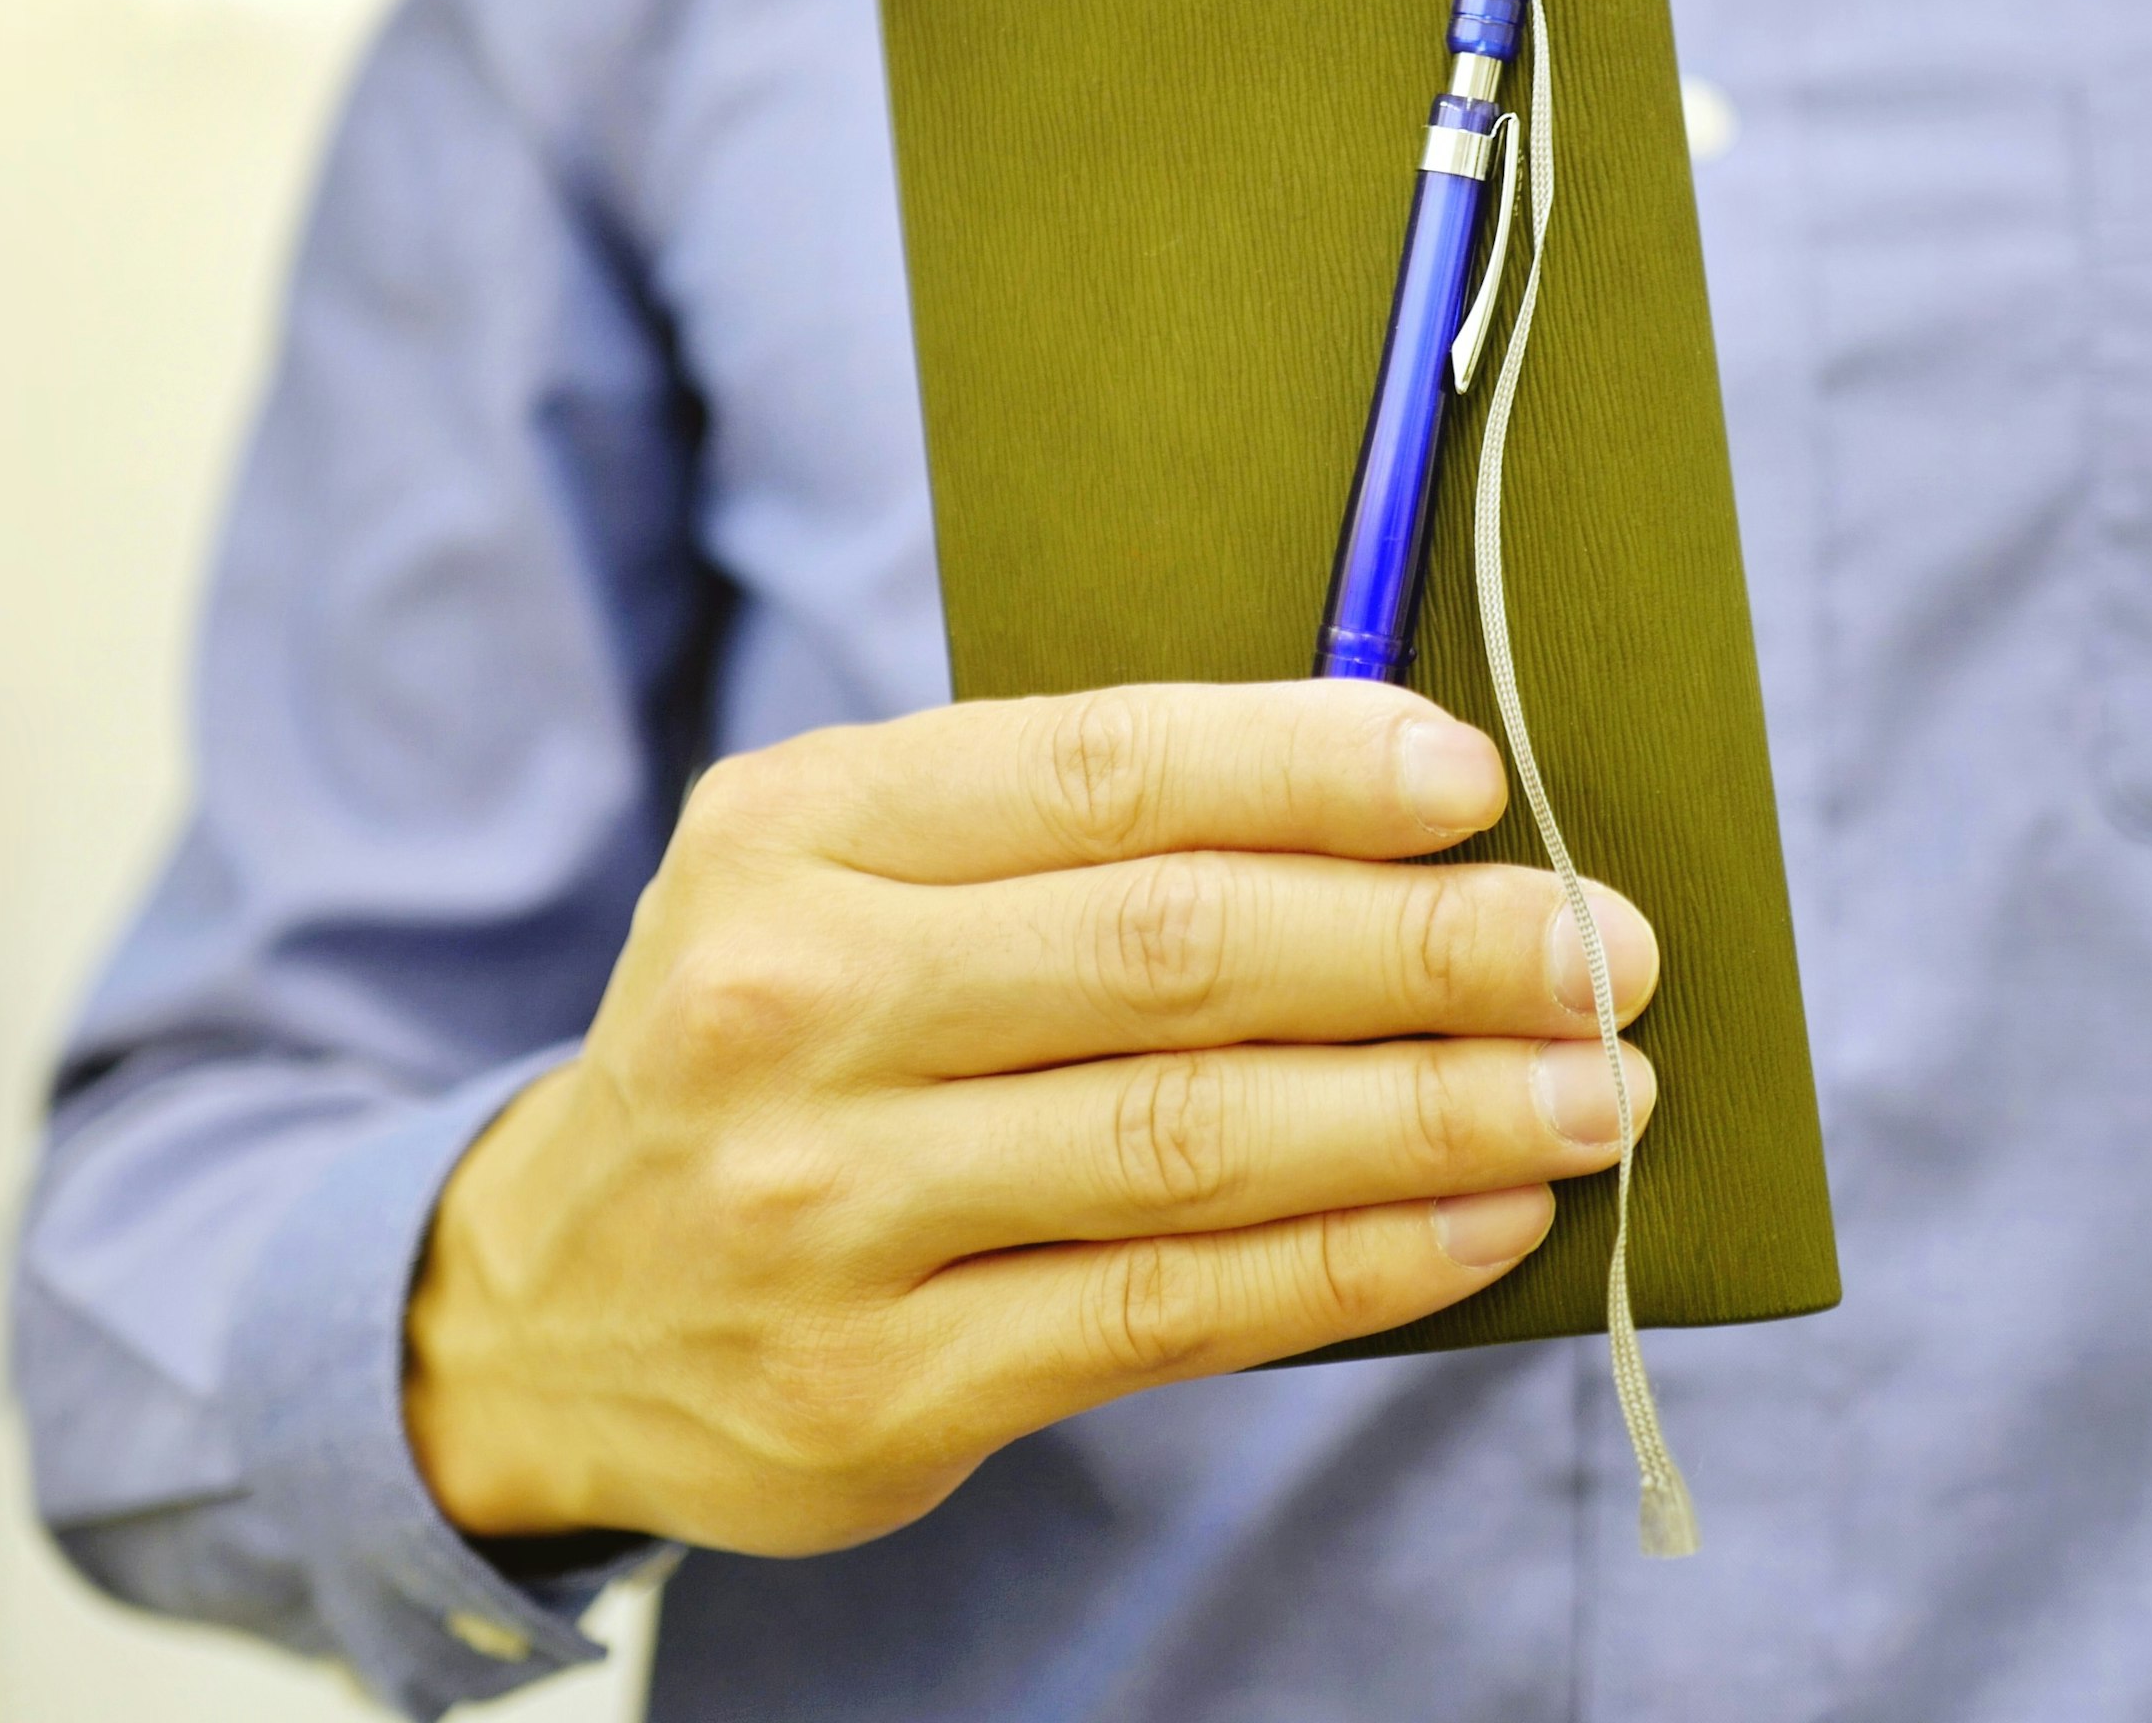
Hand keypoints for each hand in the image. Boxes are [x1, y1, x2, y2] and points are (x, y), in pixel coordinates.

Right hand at [403, 679, 1660, 1556]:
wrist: (547, 1306)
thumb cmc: (779, 1040)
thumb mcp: (840, 879)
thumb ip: (1060, 836)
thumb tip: (1394, 812)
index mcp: (794, 829)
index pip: (1097, 767)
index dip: (1306, 765)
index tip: (1475, 776)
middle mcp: (790, 1003)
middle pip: (1173, 952)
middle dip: (1425, 943)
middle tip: (1604, 946)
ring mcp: (825, 1207)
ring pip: (1194, 1139)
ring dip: (1432, 1108)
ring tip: (1594, 1087)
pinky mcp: (881, 1385)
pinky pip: (1172, 1311)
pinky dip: (1353, 1262)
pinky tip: (1480, 1222)